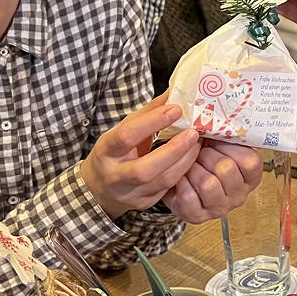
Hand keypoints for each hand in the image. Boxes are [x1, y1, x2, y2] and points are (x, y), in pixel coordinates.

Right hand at [81, 95, 201, 216]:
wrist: (99, 188)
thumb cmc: (115, 153)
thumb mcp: (123, 129)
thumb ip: (148, 113)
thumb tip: (172, 92)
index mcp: (106, 151)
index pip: (127, 136)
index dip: (152, 122)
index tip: (175, 109)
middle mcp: (115, 176)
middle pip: (144, 169)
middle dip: (173, 150)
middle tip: (193, 133)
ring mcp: (131, 193)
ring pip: (162, 181)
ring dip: (185, 161)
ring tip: (197, 143)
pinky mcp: (145, 203)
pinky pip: (169, 188)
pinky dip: (184, 172)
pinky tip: (194, 158)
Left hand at [163, 141, 262, 223]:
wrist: (177, 177)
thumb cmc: (202, 157)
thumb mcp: (218, 142)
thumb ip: (224, 131)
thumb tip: (217, 113)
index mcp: (250, 175)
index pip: (250, 161)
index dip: (231, 147)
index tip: (217, 140)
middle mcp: (239, 195)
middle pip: (227, 170)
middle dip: (207, 155)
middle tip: (200, 151)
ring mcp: (220, 207)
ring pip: (208, 184)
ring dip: (193, 168)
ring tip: (189, 164)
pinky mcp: (198, 216)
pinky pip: (189, 197)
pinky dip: (181, 182)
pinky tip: (181, 177)